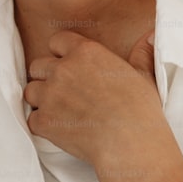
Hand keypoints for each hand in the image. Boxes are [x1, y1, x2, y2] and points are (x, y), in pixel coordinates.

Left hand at [23, 29, 164, 165]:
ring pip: (31, 91)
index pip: (57, 41)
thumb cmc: (141, 111)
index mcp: (85, 52)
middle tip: (64, 92)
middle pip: (38, 65)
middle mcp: (63, 69)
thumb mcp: (145, 76)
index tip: (69, 65)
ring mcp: (50, 94)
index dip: (61, 53)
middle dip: (47, 77)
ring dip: (41, 100)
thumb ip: (142, 54)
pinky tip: (58, 130)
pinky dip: (42, 125)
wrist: (131, 146)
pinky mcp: (44, 120)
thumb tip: (151, 36)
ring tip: (59, 111)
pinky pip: (31, 119)